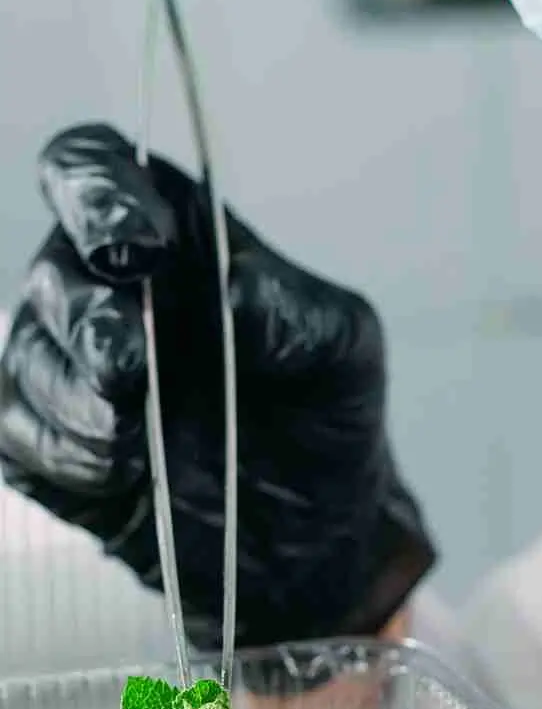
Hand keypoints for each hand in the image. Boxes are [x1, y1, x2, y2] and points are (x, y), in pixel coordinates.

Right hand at [0, 124, 434, 651]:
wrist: (312, 540)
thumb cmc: (324, 419)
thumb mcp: (342, 350)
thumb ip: (294, 308)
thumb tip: (236, 284)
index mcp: (173, 233)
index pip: (93, 167)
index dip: (95, 192)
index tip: (137, 248)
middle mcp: (108, 289)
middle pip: (53, 270)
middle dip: (89, 318)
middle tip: (134, 365)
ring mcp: (71, 367)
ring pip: (27, 356)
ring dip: (79, 400)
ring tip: (141, 443)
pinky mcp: (49, 444)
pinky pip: (17, 433)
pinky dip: (65, 454)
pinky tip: (119, 474)